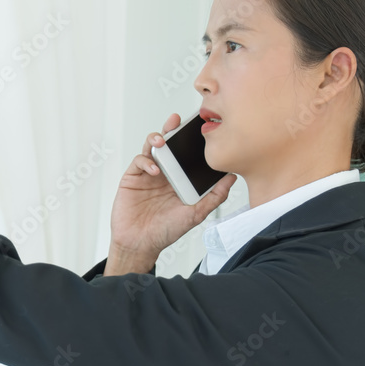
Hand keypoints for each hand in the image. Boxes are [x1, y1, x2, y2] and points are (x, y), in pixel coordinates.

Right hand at [109, 113, 237, 258]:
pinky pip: (139, 161)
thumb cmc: (165, 231)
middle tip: (177, 121)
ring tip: (162, 141)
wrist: (139, 244)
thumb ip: (214, 197)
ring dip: (156, 139)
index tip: (200, 127)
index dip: (192, 139)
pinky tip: (154, 169)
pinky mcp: (132, 177)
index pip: (187, 153)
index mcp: (180, 179)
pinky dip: (146, 160)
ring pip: (151, 147)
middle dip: (172, 129)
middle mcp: (164, 173)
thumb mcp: (196, 214)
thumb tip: (232, 178)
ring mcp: (147, 174)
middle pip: (169, 144)